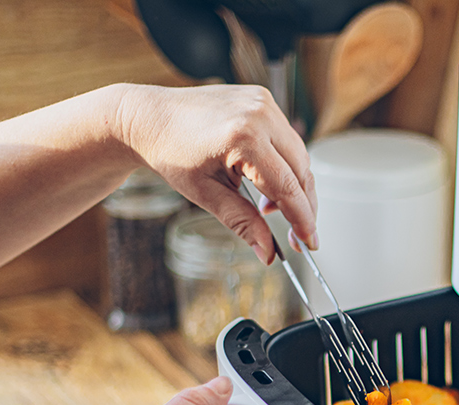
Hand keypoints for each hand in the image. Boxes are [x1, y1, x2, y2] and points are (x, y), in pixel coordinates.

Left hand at [116, 84, 318, 264]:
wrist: (149, 118)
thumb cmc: (170, 152)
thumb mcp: (205, 194)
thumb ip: (242, 223)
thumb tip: (267, 252)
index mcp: (242, 137)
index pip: (287, 187)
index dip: (303, 220)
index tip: (309, 242)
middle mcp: (259, 114)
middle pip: (301, 171)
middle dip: (302, 206)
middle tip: (295, 235)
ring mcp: (263, 102)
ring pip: (299, 155)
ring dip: (294, 185)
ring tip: (267, 207)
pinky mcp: (262, 99)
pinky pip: (287, 139)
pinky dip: (285, 164)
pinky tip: (264, 180)